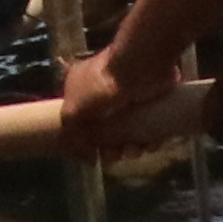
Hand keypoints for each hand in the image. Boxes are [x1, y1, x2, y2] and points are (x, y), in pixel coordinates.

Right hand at [51, 37, 203, 161]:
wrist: (140, 66)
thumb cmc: (101, 85)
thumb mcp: (73, 109)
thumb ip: (72, 131)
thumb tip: (87, 155)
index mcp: (81, 91)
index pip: (80, 121)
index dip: (86, 140)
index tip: (93, 154)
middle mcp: (104, 95)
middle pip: (106, 132)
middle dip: (111, 148)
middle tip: (116, 153)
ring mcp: (128, 100)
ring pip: (129, 133)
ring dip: (131, 148)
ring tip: (134, 150)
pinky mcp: (150, 104)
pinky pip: (150, 129)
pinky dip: (150, 140)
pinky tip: (149, 144)